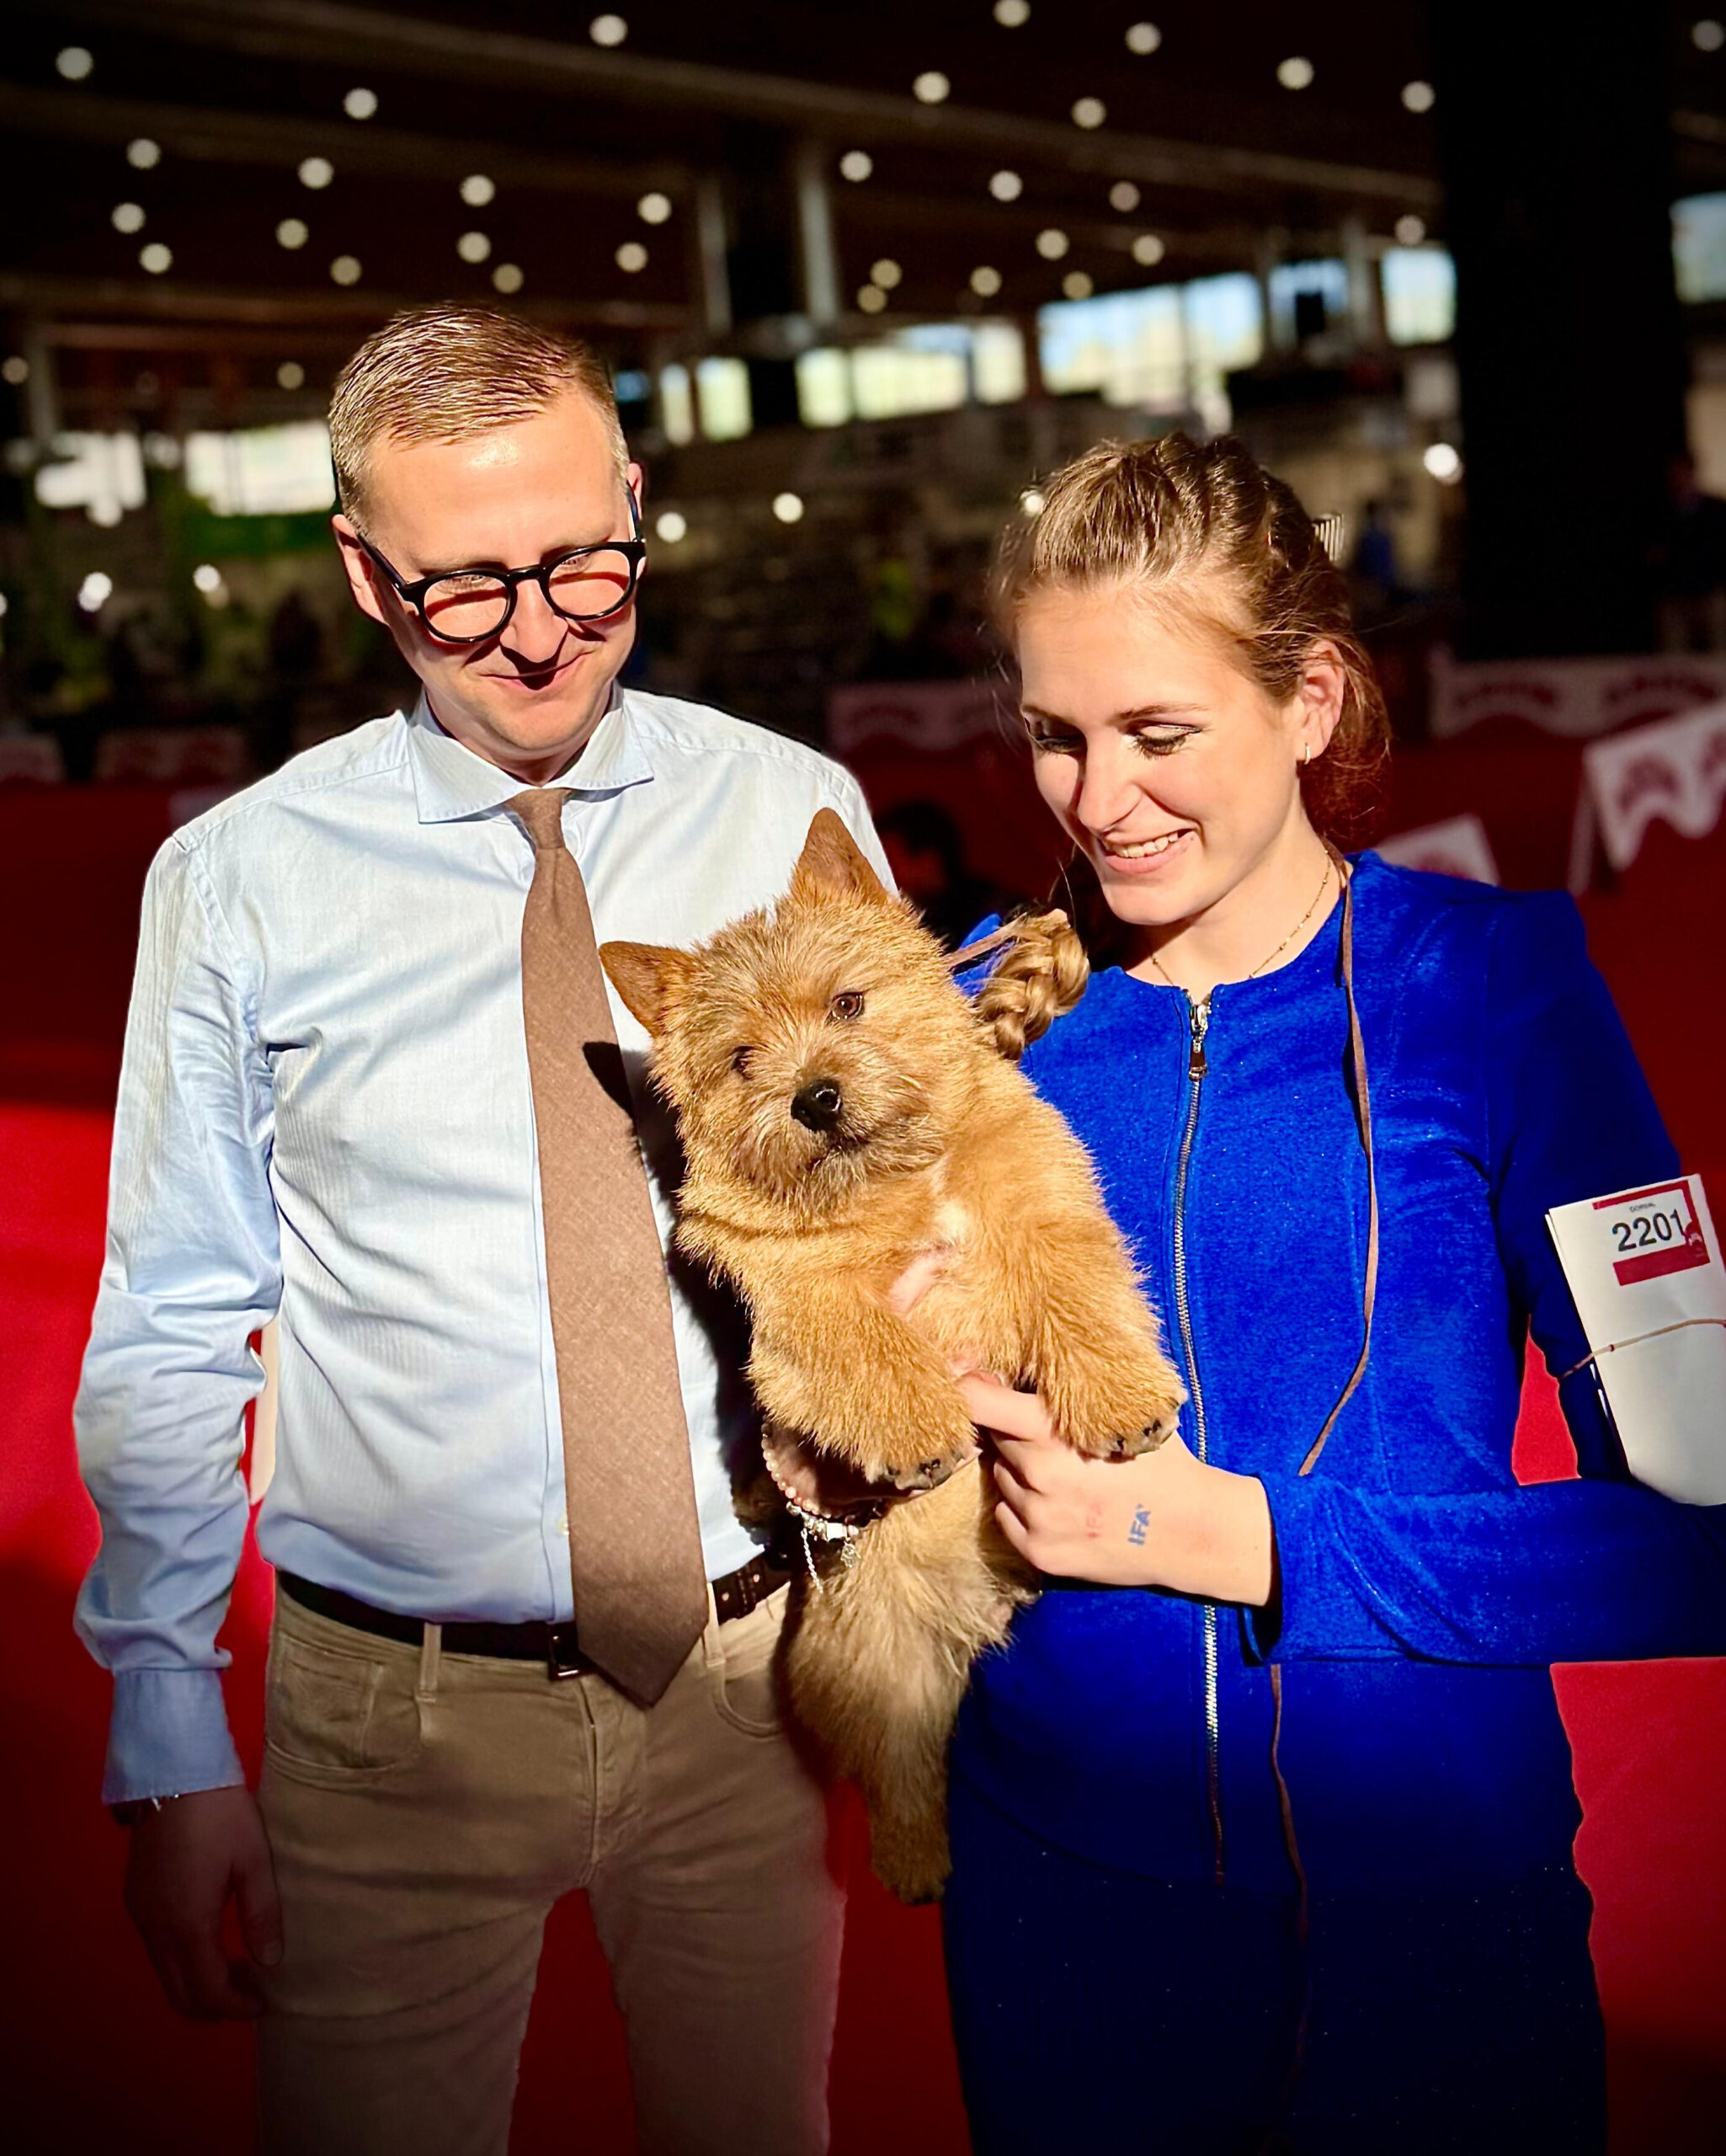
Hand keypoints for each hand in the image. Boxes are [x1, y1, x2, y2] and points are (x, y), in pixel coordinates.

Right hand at [123, 1785, 281, 2020]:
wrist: (173, 1773)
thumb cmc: (221, 1813)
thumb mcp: (254, 1860)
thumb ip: (262, 1914)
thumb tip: (270, 1962)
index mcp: (188, 1925)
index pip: (209, 1992)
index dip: (238, 2007)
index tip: (265, 2002)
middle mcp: (156, 1930)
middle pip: (180, 1995)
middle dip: (217, 2005)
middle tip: (253, 1990)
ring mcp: (141, 1916)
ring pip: (166, 1975)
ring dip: (199, 1983)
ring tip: (238, 1966)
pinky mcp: (135, 1900)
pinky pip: (157, 1951)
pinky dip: (183, 1962)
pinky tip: (211, 1940)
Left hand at [959, 1372, 1275, 1604]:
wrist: (1193, 1530)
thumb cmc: (1160, 1461)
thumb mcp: (1119, 1411)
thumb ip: (1065, 1390)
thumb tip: (1004, 1363)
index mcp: (1052, 1431)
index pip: (976, 1400)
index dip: (965, 1385)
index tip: (965, 1379)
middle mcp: (1036, 1475)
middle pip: (993, 1438)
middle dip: (1014, 1432)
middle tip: (1053, 1438)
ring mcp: (1036, 1518)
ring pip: (1001, 1478)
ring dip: (1022, 1472)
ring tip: (1068, 1475)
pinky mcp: (1038, 1552)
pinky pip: (1007, 1516)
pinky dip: (1026, 1508)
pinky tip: (1066, 1506)